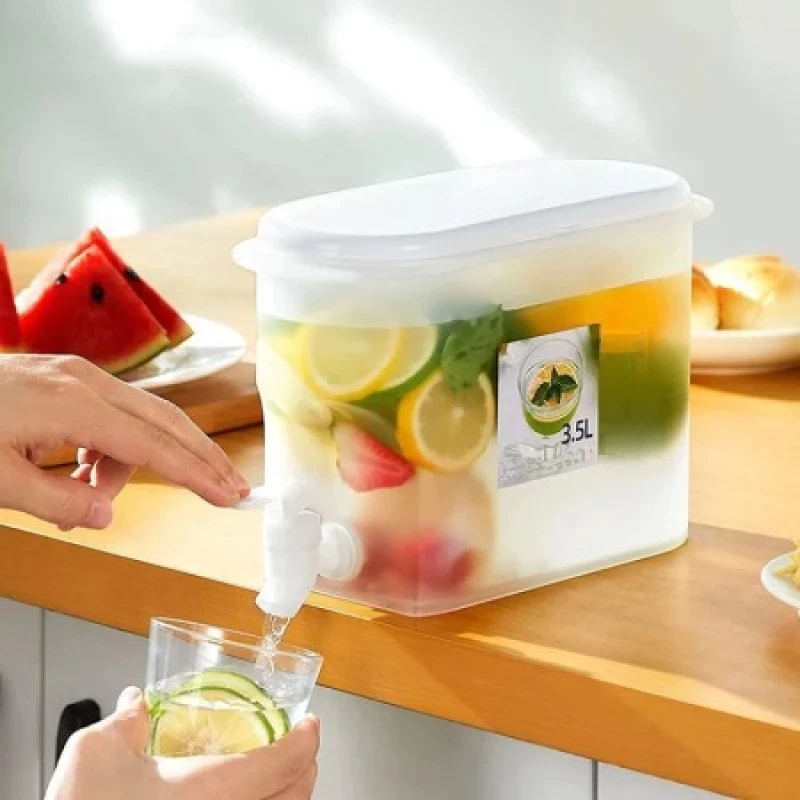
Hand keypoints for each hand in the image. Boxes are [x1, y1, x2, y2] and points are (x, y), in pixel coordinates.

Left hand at [0, 355, 249, 529]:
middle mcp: (86, 381)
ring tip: (90, 499)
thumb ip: (56, 501)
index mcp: (74, 405)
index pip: (154, 445)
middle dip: (200, 457)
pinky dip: (111, 449)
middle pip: (166, 420)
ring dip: (132, 465)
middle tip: (231, 489)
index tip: (228, 495)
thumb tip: (104, 516)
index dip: (195, 473)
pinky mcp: (65, 378)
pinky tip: (80, 471)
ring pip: (138, 421)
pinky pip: (112, 415)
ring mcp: (76, 375)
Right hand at [45, 687, 319, 799]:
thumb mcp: (97, 753)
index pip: (283, 763)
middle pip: (294, 797)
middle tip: (301, 745)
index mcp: (211, 792)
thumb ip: (126, 720)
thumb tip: (136, 703)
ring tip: (281, 773)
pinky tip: (244, 799)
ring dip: (288, 794)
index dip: (306, 740)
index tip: (310, 723)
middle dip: (305, 768)